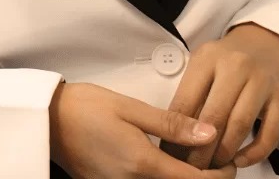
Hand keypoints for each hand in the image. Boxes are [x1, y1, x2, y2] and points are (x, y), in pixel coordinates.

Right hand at [49, 81, 238, 178]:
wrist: (48, 119)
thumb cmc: (85, 107)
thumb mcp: (130, 108)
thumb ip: (171, 123)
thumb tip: (208, 132)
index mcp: (142, 164)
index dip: (219, 176)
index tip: (230, 163)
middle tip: (219, 162)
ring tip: (196, 161)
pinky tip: (167, 164)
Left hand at [160, 23, 278, 170]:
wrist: (268, 40)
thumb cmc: (228, 58)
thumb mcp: (204, 65)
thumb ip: (192, 94)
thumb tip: (174, 136)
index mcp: (208, 58)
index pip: (186, 103)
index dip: (176, 134)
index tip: (171, 154)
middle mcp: (235, 67)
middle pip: (213, 118)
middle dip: (200, 152)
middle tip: (193, 168)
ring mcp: (261, 81)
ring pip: (239, 127)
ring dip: (224, 154)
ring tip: (214, 167)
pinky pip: (268, 135)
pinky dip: (253, 154)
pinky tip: (239, 160)